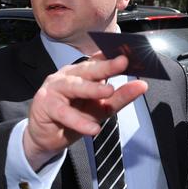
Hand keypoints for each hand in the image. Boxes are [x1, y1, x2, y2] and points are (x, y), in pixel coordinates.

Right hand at [22, 54, 147, 169]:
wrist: (45, 137)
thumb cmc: (72, 118)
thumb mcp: (100, 109)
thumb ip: (119, 97)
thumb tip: (142, 85)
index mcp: (81, 73)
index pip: (98, 61)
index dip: (113, 55)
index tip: (130, 51)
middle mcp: (67, 76)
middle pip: (87, 69)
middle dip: (106, 65)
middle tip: (123, 62)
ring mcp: (54, 88)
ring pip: (74, 86)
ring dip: (91, 88)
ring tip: (109, 91)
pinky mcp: (45, 104)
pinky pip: (63, 112)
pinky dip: (78, 120)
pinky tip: (92, 128)